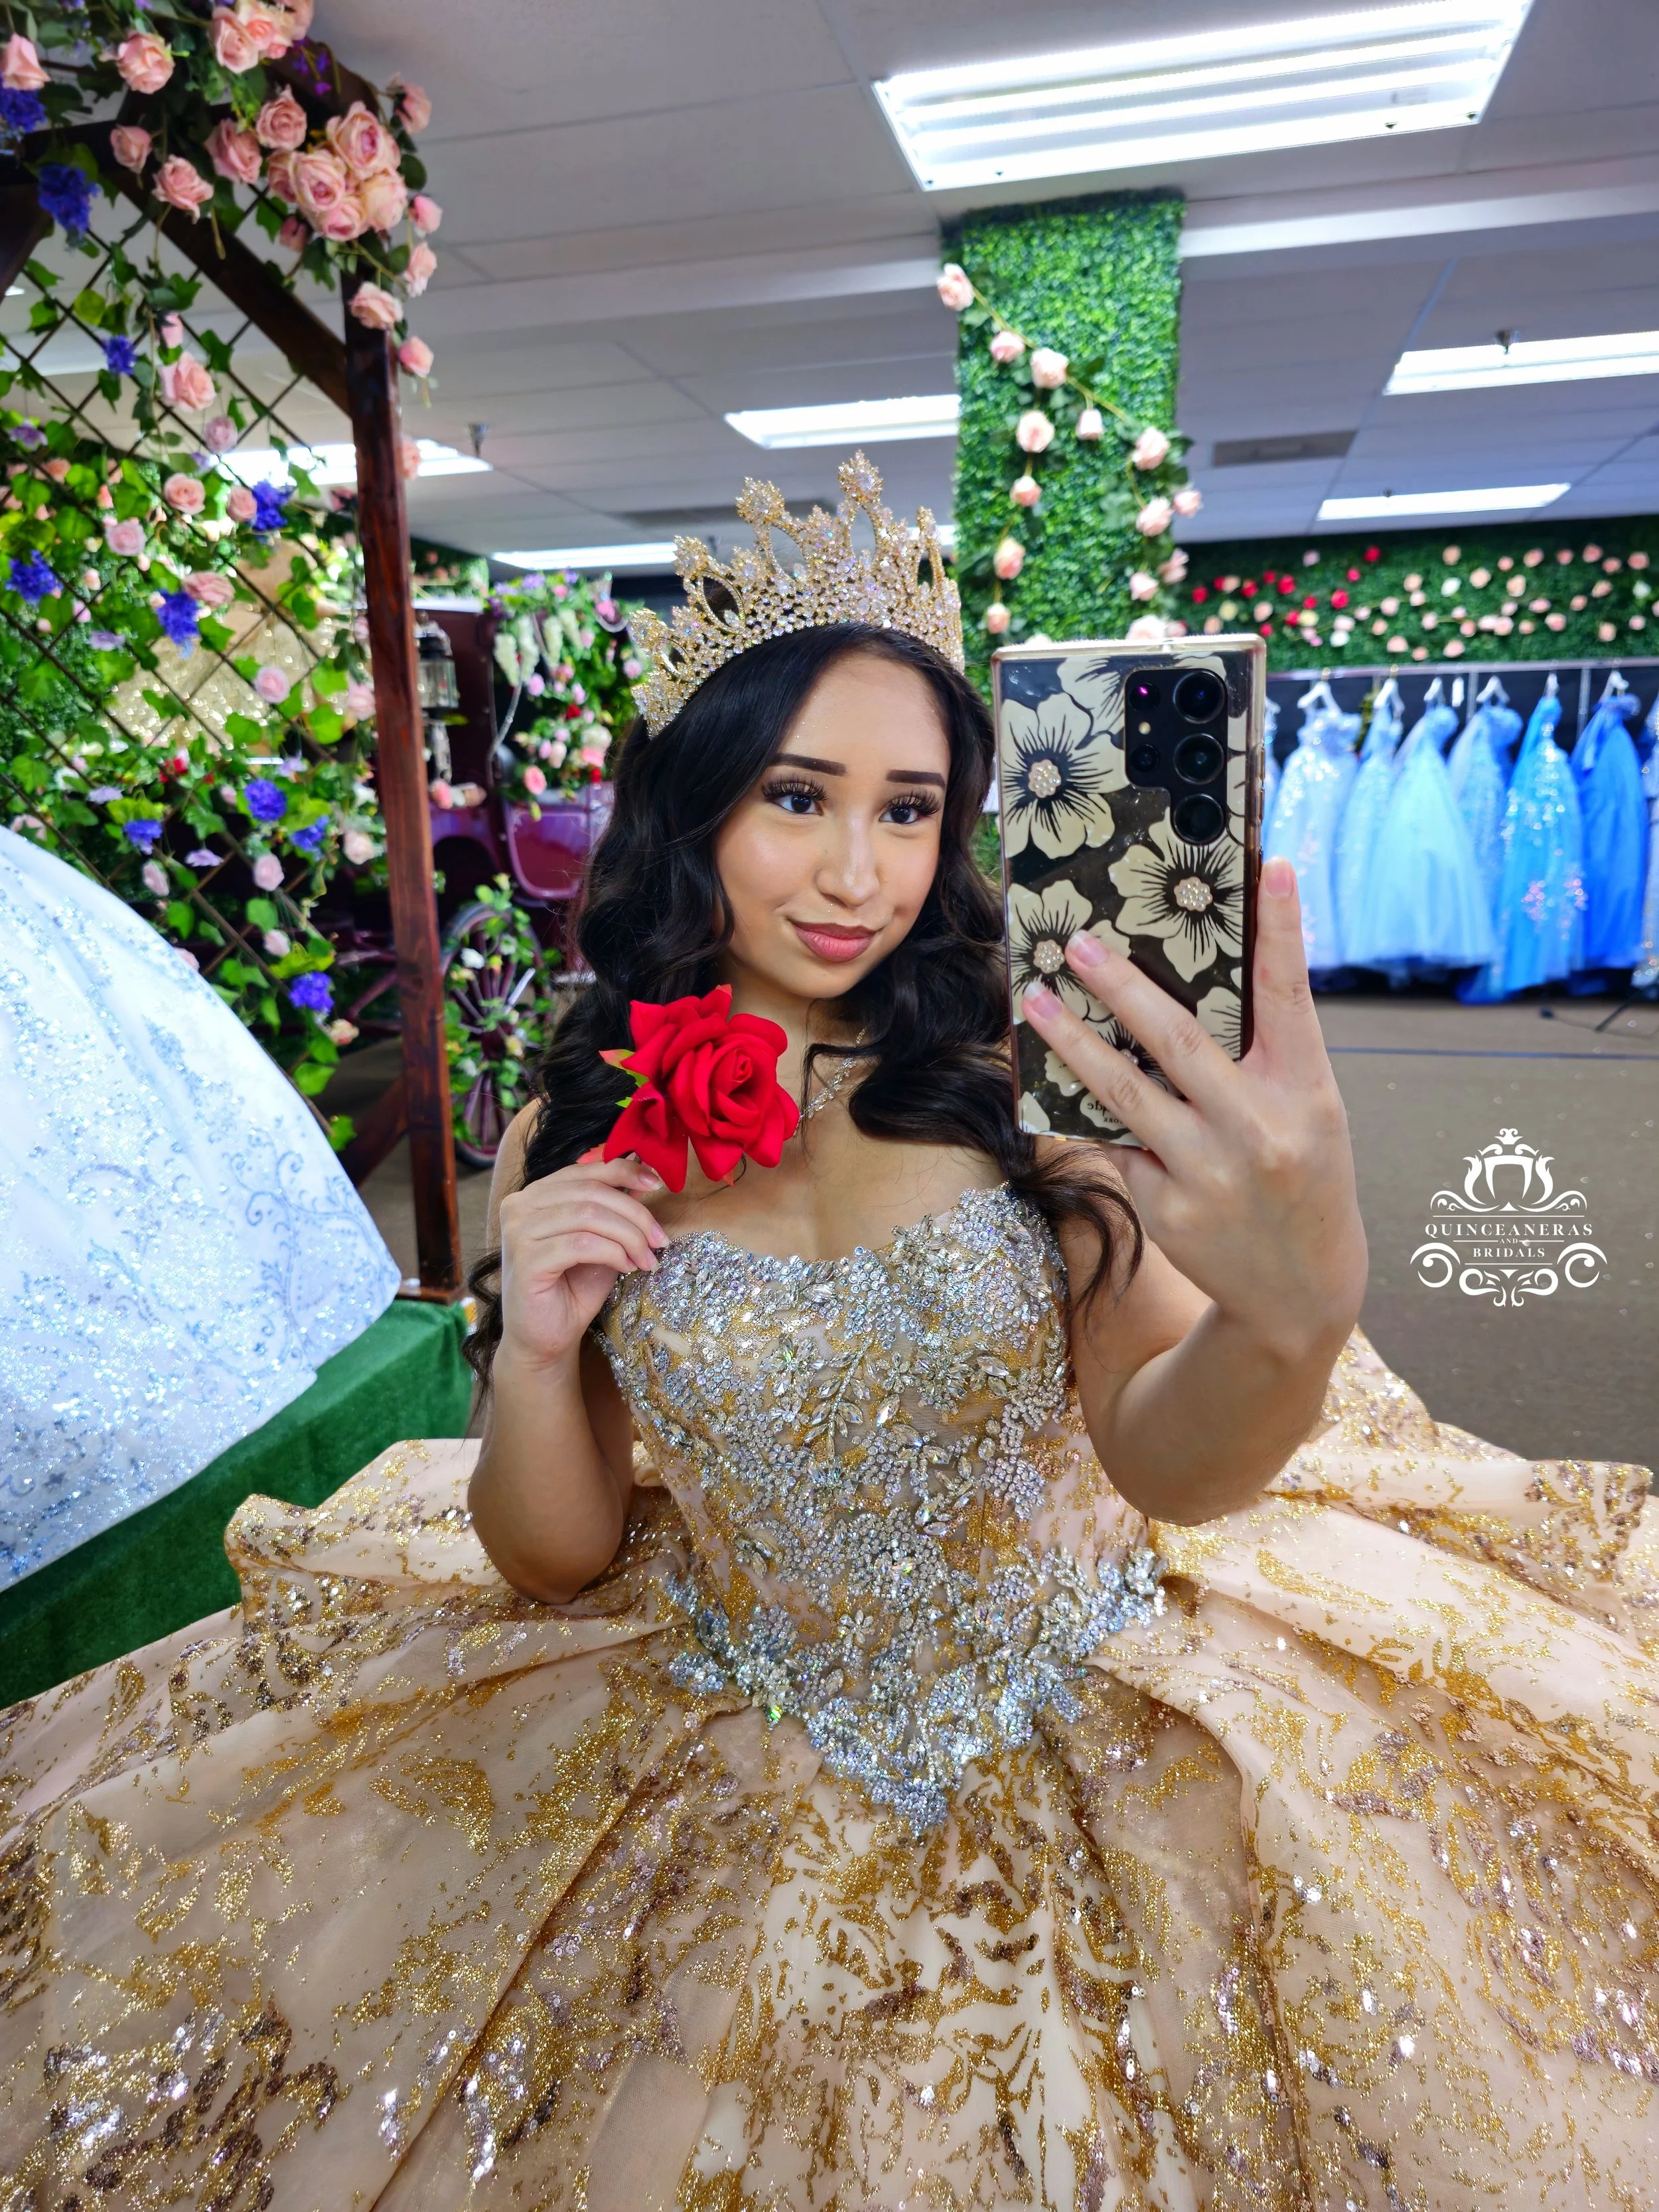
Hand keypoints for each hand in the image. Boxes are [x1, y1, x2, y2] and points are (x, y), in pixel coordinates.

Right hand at [496, 1155, 665, 1371]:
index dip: (623, 1172)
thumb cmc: (572, 1288)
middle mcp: (519, 1206)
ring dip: (628, 1237)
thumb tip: (643, 1173)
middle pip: (591, 1192)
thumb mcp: (602, 1240)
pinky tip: (627, 1267)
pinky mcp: (525, 1260)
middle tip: (659, 1239)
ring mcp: (518, 1232)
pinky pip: (581, 1245)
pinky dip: (612, 1253)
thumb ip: (614, 1208)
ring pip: (588, 1216)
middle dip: (634, 1214)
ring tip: (647, 1259)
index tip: (656, 1181)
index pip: (584, 1170)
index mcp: (535, 1194)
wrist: (546, 1337)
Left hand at [1021, 857, 1365, 1361]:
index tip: (1269, 867)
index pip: (1291, 996)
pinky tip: (1055, 1084)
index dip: (1283, 930)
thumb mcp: (1309, 1113)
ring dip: (1073, 1043)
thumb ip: (1267, 1055)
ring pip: (1124, 1092)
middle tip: (1077, 943)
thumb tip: (1199, 980)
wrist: (1300, 1294)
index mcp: (1306, 1093)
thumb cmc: (1303, 1179)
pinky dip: (1086, 1112)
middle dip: (1122, 986)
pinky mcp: (1165, 1208)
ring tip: (1034, 1003)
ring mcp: (1208, 1173)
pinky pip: (1114, 1143)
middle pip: (1178, 1040)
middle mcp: (1258, 1129)